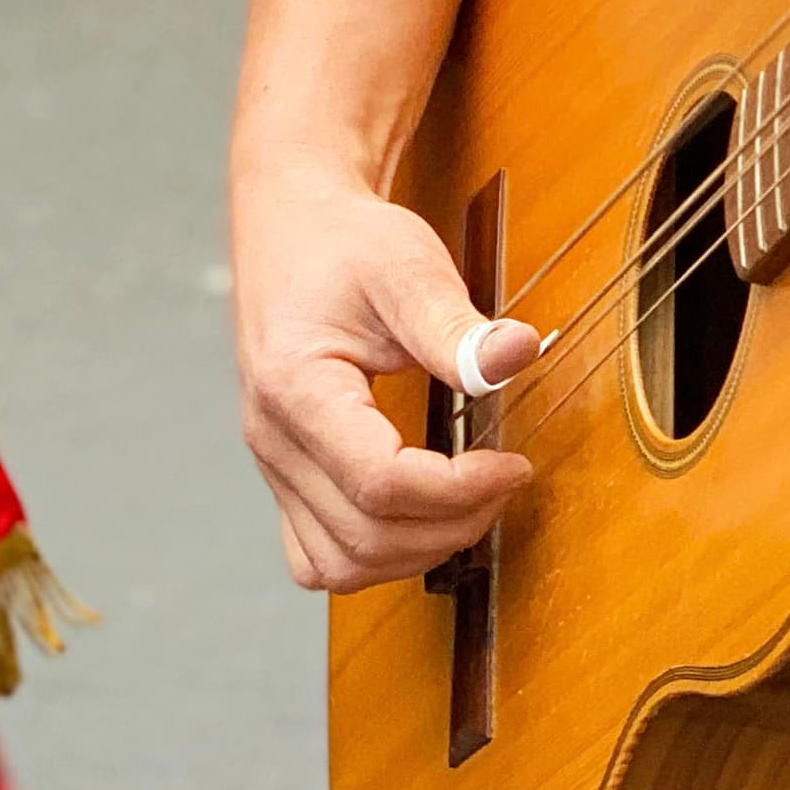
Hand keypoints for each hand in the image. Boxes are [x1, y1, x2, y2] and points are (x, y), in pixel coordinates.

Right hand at [232, 163, 538, 592]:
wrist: (292, 226)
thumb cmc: (345, 243)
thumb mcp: (405, 265)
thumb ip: (456, 325)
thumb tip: (519, 354)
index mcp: (293, 387)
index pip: (379, 482)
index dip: (459, 489)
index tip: (513, 462)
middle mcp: (271, 438)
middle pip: (365, 536)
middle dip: (451, 524)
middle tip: (504, 479)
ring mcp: (271, 463)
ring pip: (339, 564)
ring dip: (416, 551)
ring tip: (470, 501)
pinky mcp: (284, 473)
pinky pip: (319, 557)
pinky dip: (374, 556)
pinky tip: (419, 516)